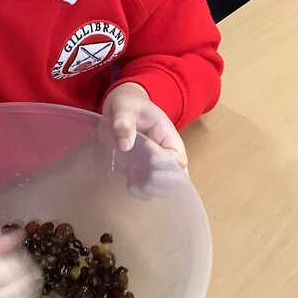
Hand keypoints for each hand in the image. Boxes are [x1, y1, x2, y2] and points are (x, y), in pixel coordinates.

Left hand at [103, 82, 188, 197]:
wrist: (121, 110)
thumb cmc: (128, 105)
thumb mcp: (125, 108)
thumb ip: (124, 123)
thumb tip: (124, 146)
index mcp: (169, 137)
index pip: (177, 157)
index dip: (164, 160)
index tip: (146, 150)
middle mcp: (166, 155)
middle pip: (176, 177)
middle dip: (160, 180)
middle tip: (139, 175)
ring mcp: (155, 166)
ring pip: (164, 187)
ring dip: (151, 189)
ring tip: (133, 183)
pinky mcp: (142, 172)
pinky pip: (148, 189)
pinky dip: (141, 192)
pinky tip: (129, 185)